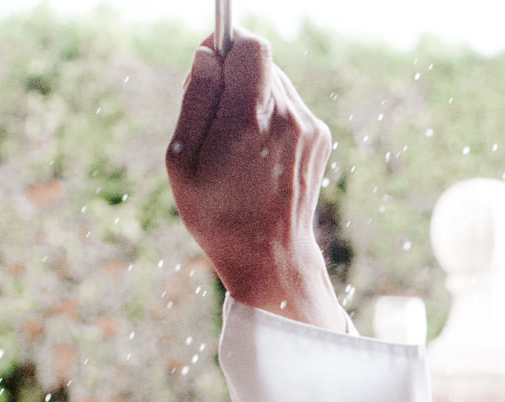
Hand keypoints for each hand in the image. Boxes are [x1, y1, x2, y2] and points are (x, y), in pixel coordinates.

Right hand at [164, 31, 346, 330]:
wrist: (271, 256)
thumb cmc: (216, 212)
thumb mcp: (184, 158)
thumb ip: (196, 99)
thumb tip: (207, 54)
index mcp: (250, 118)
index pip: (251, 45)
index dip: (227, 43)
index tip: (210, 61)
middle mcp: (288, 117)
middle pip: (262, 62)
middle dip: (234, 74)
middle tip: (212, 113)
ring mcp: (310, 128)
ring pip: (276, 83)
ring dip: (252, 97)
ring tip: (236, 142)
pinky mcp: (321, 138)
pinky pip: (290, 107)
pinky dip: (272, 117)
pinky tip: (259, 153)